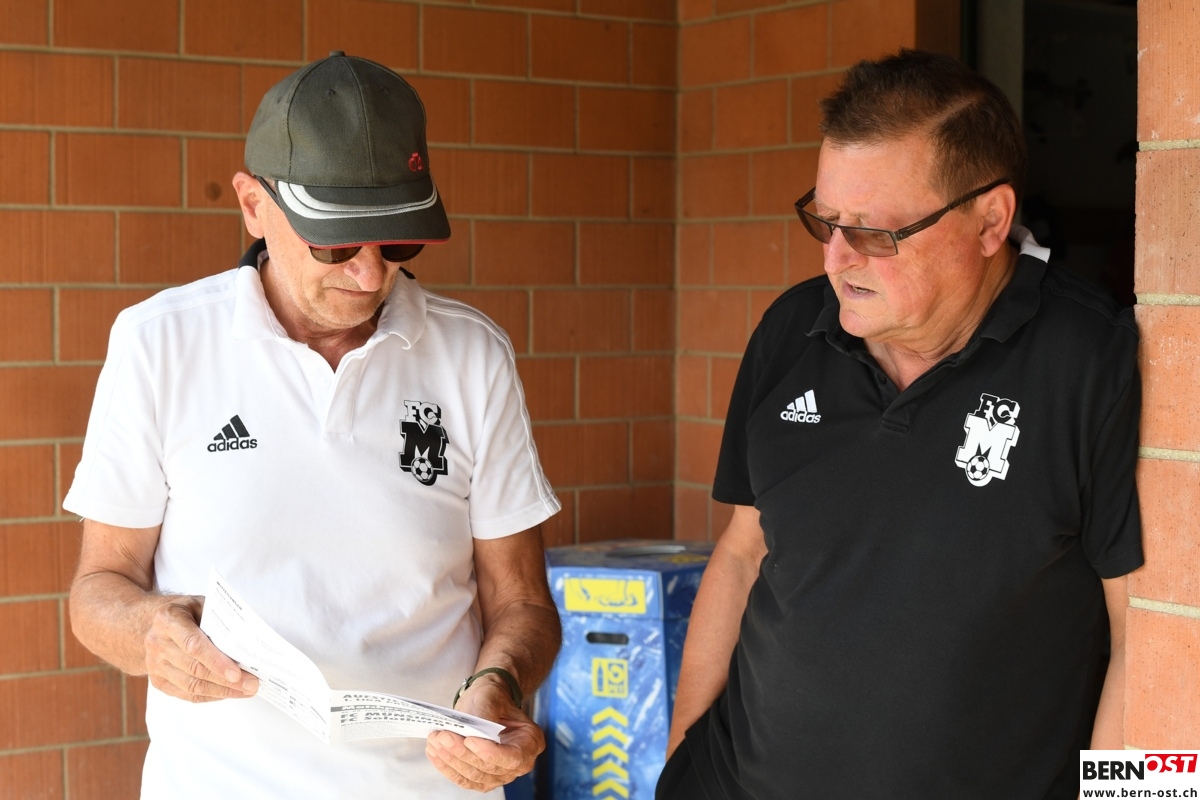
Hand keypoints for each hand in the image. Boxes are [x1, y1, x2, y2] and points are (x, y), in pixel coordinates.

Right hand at [143, 595, 257, 702]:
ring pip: (191, 686)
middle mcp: (157, 643)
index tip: (237, 674)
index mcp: (168, 620)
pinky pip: (186, 694)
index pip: (193, 645)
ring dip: (221, 691)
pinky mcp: (157, 680)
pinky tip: (227, 693)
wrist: (152, 623)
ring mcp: (154, 664)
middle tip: (251, 684)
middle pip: (195, 669)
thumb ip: (218, 619)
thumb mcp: (200, 604)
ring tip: (245, 691)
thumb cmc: (184, 612)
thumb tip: (245, 641)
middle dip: (226, 681)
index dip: (216, 662)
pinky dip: (209, 696)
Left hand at [425, 677, 543, 791]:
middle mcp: (519, 764)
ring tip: (435, 741)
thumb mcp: (491, 696)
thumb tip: (469, 731)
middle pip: (488, 768)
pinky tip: (434, 752)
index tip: (469, 740)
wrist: (487, 703)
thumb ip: (484, 714)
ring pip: (473, 776)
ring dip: (451, 760)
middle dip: (462, 753)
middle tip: (442, 736)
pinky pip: (463, 779)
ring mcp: (500, 774)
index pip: (512, 757)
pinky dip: (447, 767)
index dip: (490, 753)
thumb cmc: (494, 698)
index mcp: (530, 742)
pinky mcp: (482, 779)